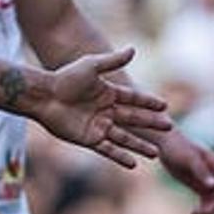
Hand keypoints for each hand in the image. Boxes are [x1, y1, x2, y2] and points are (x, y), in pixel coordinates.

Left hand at [33, 47, 170, 167]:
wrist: (44, 96)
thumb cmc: (65, 78)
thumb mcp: (91, 66)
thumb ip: (112, 61)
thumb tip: (133, 49)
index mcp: (108, 93)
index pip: (134, 99)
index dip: (149, 102)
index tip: (165, 106)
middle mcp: (105, 111)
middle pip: (133, 119)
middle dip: (150, 123)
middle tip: (168, 126)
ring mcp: (98, 126)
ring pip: (124, 138)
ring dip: (139, 145)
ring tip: (156, 153)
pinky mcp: (88, 139)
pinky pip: (108, 150)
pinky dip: (120, 157)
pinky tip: (134, 163)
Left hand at [158, 132, 213, 213]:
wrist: (165, 144)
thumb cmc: (177, 148)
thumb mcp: (188, 159)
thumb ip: (201, 171)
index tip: (213, 204)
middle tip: (203, 212)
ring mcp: (209, 179)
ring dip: (210, 209)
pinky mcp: (200, 185)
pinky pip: (208, 200)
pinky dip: (203, 208)